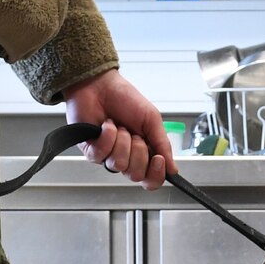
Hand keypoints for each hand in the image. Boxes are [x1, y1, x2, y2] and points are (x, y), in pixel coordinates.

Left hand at [64, 69, 172, 188]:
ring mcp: (108, 156)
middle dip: (138, 152)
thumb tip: (173, 169)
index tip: (158, 159)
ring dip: (122, 142)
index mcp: (144, 152)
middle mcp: (126, 157)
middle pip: (136, 175)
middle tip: (135, 134)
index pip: (151, 179)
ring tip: (119, 126)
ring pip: (118, 165)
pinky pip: (100, 156)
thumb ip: (163, 145)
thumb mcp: (152, 120)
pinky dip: (107, 137)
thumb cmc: (126, 99)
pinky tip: (107, 125)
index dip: (156, 174)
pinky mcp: (91, 151)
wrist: (101, 85)